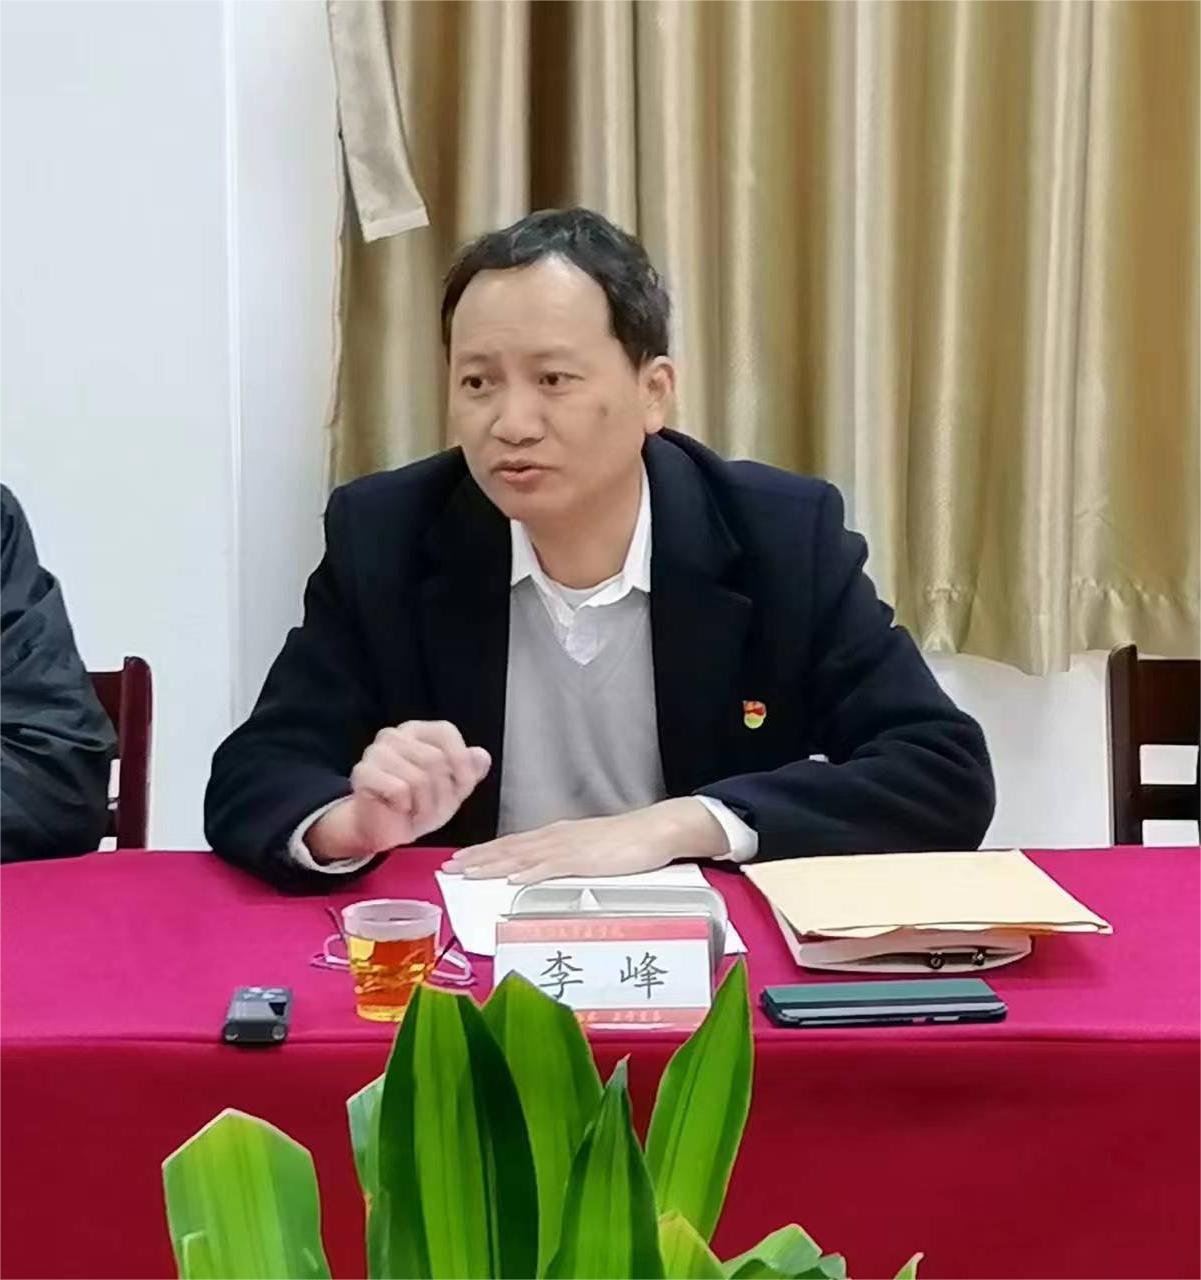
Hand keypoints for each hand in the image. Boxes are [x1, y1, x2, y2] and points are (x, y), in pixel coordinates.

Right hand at [306, 721, 490, 862]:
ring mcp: (376, 752)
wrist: (384, 830)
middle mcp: (395, 735)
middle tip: (434, 808)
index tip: (462, 787)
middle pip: (435, 760)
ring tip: (417, 811)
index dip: (461, 762)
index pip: (446, 732)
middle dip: (443, 794)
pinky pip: (399, 790)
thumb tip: (481, 756)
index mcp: (418, 731)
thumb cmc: (419, 804)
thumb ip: (468, 770)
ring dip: (426, 806)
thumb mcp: (453, 789)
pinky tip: (399, 810)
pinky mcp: (363, 773)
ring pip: (418, 778)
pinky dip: (406, 807)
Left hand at [440, 797, 728, 883]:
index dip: (485, 851)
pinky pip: (551, 867)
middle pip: (509, 848)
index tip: (461, 860)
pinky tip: (512, 881)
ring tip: (469, 874)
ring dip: (493, 866)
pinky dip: (529, 874)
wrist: (655, 829)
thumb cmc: (627, 841)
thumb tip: (545, 872)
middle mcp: (556, 838)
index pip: (512, 843)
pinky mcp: (583, 859)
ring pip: (522, 857)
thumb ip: (566, 859)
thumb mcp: (589, 848)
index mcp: (557, 835)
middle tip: (450, 868)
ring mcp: (568, 848)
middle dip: (478, 858)